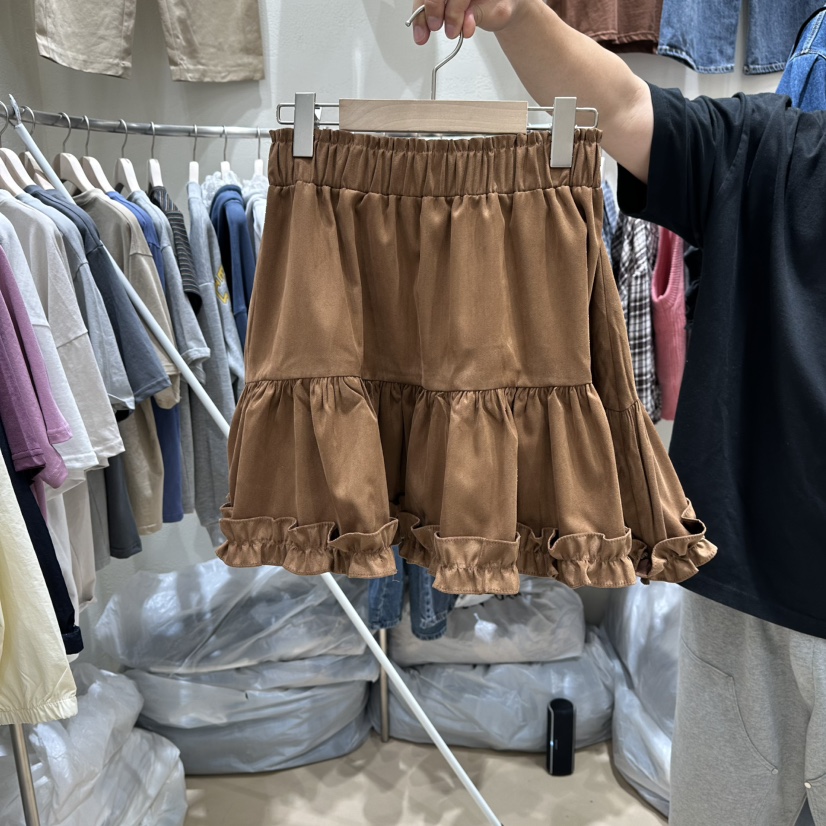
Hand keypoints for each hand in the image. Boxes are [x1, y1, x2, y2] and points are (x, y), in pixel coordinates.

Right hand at [411, 0, 528, 44]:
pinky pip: (423, 1)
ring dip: (421, 16)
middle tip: (436, 27)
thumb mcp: (498, 11)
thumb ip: (479, 15)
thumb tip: (464, 23)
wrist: (498, 5)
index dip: (453, 10)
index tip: (453, 30)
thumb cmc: (499, 5)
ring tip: (422, 35)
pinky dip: (420, 17)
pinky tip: (421, 30)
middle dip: (433, 9)